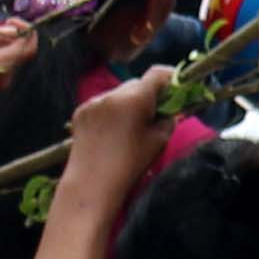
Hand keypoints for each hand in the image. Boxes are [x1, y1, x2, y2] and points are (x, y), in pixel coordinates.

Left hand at [64, 62, 174, 196]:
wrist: (92, 184)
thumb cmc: (130, 164)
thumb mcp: (159, 140)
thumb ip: (169, 118)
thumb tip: (171, 108)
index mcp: (134, 99)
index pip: (157, 74)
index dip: (171, 79)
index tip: (179, 89)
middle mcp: (111, 94)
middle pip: (138, 83)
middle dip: (150, 94)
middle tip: (157, 112)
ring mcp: (93, 102)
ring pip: (120, 93)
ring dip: (130, 102)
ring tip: (132, 125)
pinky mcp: (80, 111)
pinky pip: (103, 103)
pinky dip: (112, 110)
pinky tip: (113, 130)